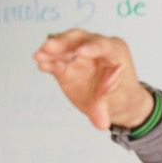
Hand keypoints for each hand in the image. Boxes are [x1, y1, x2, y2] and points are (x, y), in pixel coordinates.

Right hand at [32, 29, 153, 130]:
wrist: (116, 102)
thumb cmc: (121, 96)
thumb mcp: (117, 102)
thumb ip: (105, 108)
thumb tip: (100, 123)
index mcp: (115, 51)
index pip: (103, 45)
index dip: (92, 47)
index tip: (81, 52)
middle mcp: (96, 48)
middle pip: (79, 39)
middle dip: (64, 42)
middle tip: (50, 47)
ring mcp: (79, 54)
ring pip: (64, 46)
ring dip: (50, 51)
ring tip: (39, 56)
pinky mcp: (66, 64)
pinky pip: (56, 61)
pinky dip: (48, 61)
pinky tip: (41, 65)